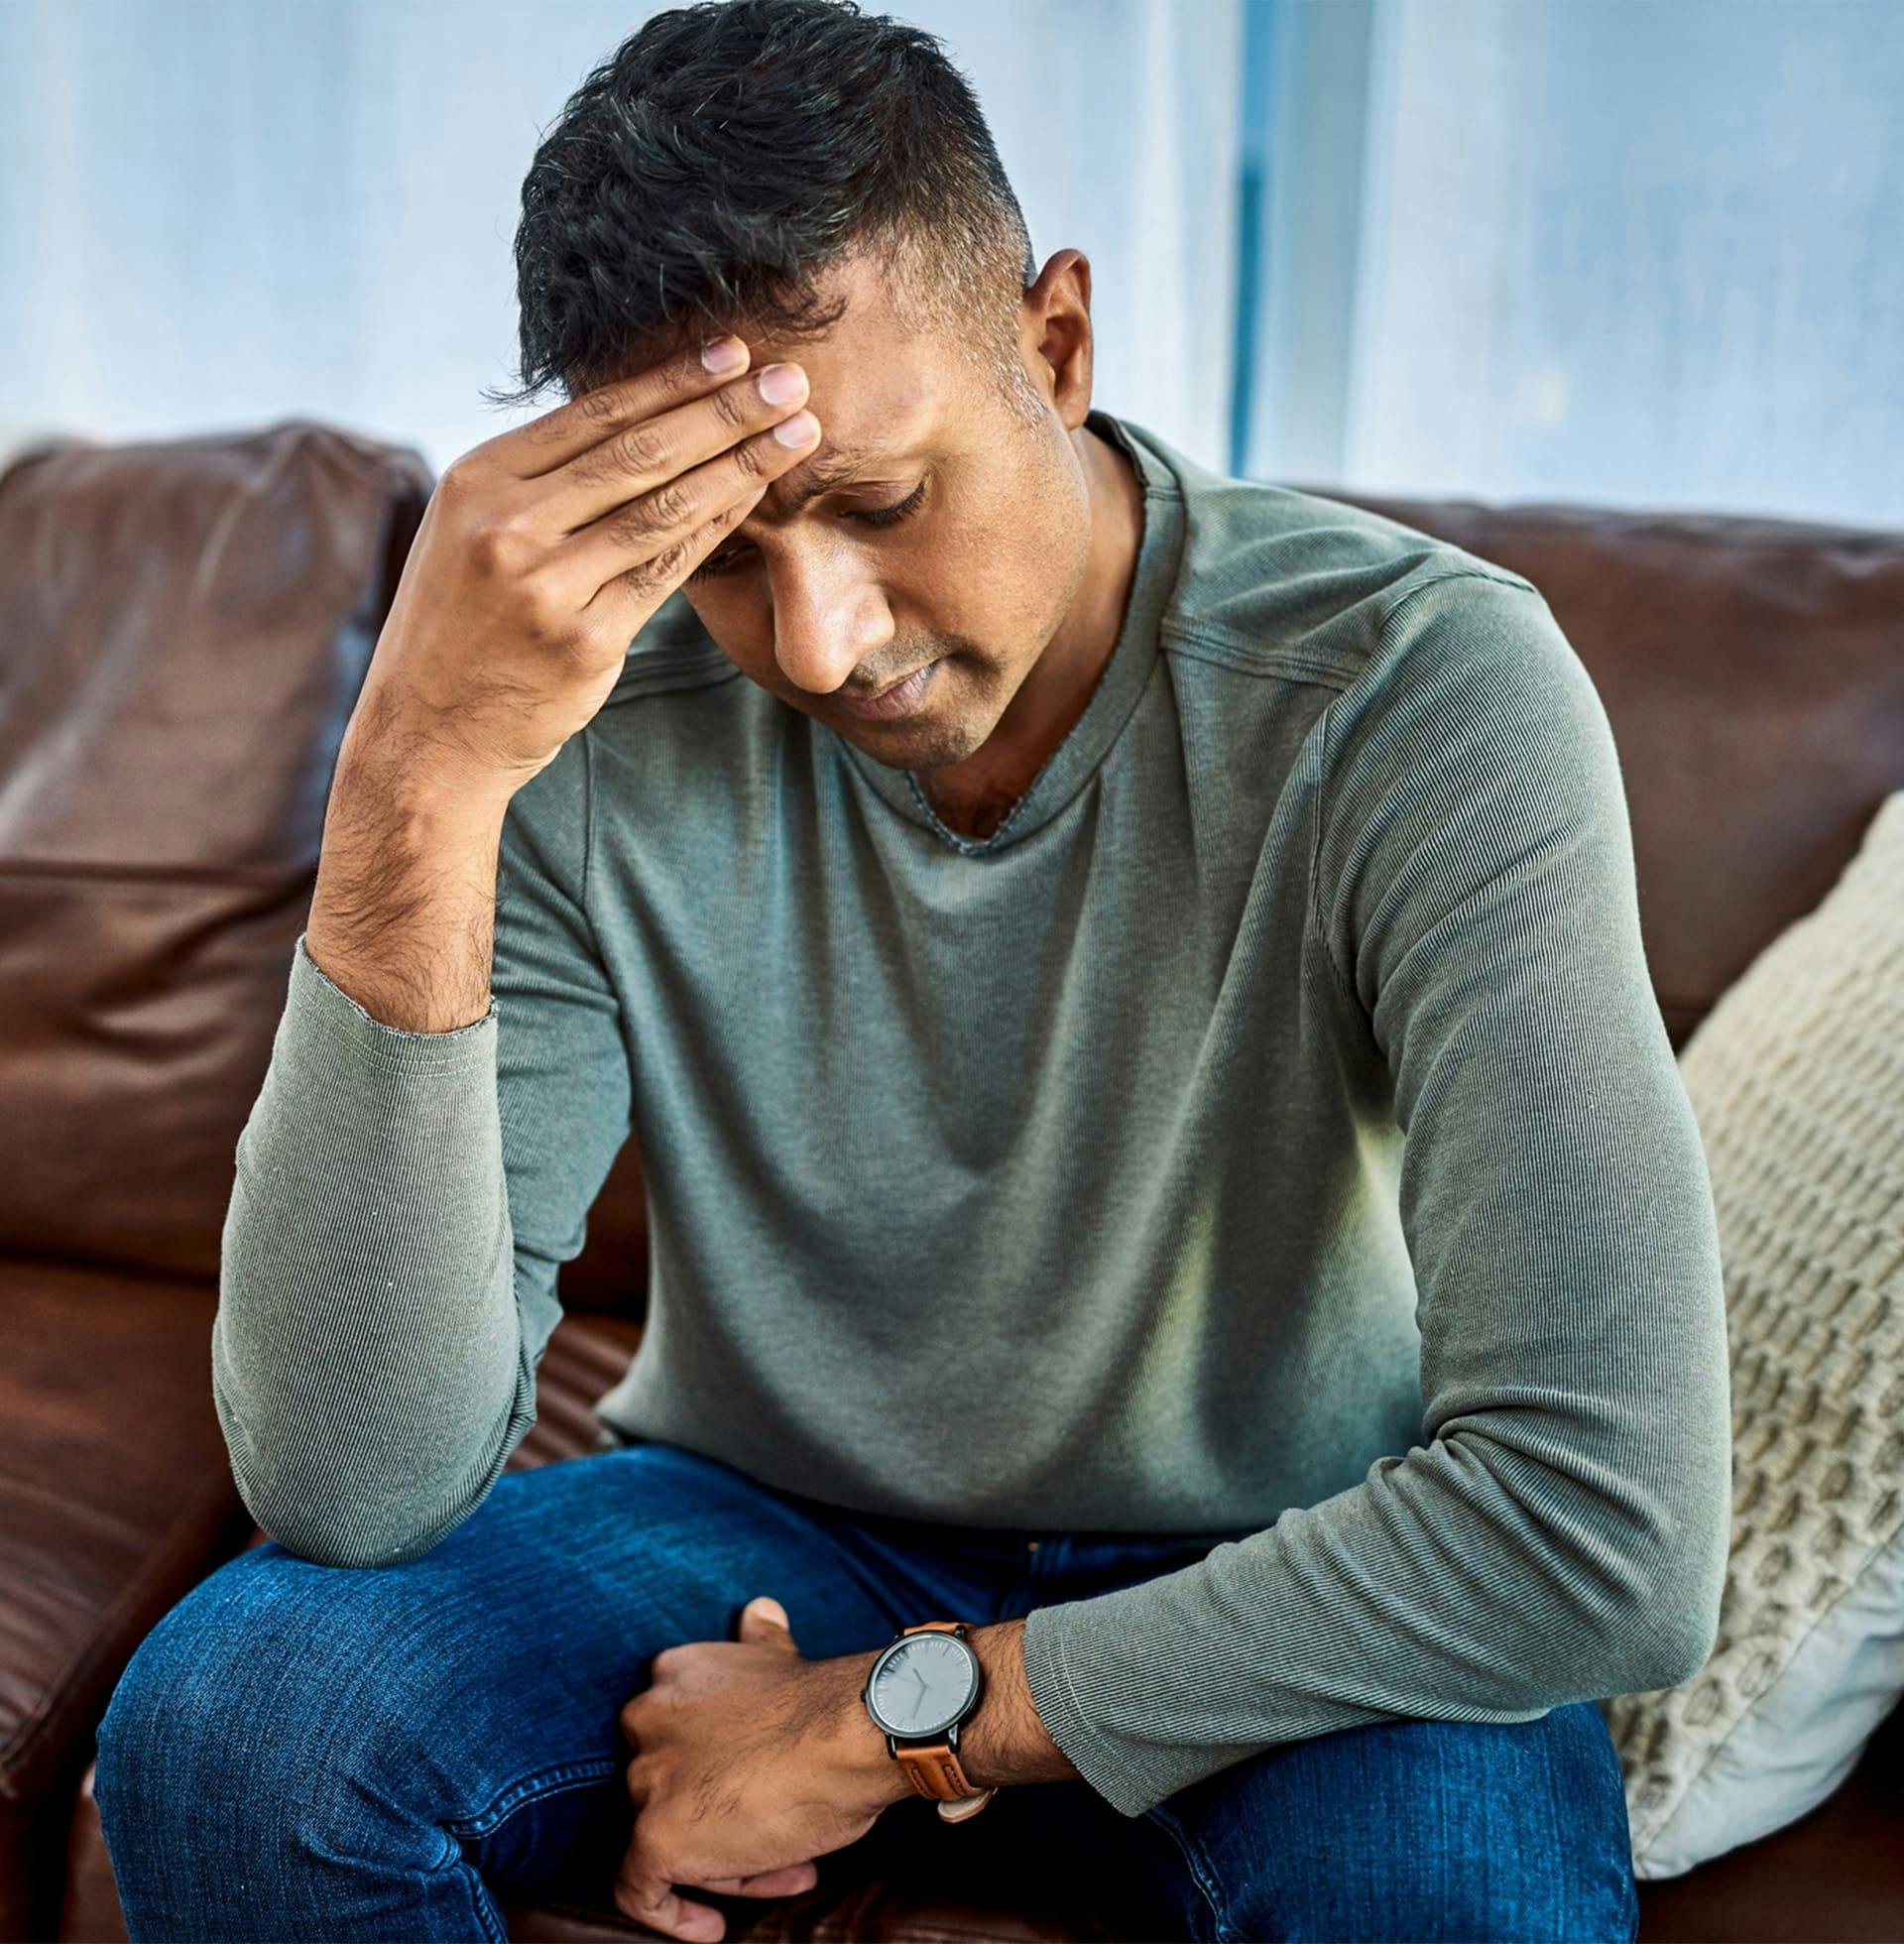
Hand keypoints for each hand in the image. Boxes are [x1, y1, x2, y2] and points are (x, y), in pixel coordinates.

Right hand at [344, 334, 822, 801]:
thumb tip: (638, 418)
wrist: (428, 730)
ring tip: (798, 432)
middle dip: (725, 411)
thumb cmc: (462, 623)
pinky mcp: (585, 640)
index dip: (673, 380)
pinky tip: (757, 499)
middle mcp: (507, 526)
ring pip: (664, 510)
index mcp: (477, 480)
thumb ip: (541, 481)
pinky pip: (667, 573)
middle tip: (791, 380)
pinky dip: (718, 529)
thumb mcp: (473, 531)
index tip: (735, 352)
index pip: (594, 415)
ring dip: (741, 465)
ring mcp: (547, 585)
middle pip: (639, 453)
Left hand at [612, 1595, 904, 1941]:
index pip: (678, 1734)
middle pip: (672, 1788)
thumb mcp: (782, 1658)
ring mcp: (647, 1779)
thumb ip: (758, 1643)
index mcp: (673, 1674)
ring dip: (725, 1860)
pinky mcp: (654, 1837)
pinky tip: (712, 1928)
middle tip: (782, 1833)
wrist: (849, 1733)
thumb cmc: (828, 1704)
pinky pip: (642, 1892)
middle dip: (725, 1815)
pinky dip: (673, 1916)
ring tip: (789, 1866)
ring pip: (667, 1838)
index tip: (763, 1783)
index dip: (722, 1766)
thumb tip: (758, 1612)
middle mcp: (646, 1720)